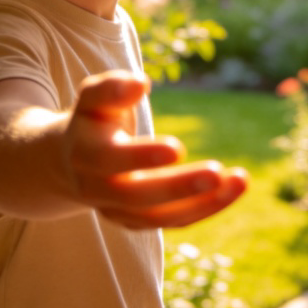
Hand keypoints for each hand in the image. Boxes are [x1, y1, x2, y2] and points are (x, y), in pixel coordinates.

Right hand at [64, 70, 247, 229]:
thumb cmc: (91, 120)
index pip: (113, 160)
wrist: (67, 163)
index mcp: (86, 155)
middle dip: (180, 187)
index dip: (143, 157)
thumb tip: (142, 83)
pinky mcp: (137, 223)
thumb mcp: (92, 97)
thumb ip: (111, 87)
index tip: (179, 147)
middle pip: (139, 197)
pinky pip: (174, 221)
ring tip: (241, 181)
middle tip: (217, 172)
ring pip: (161, 217)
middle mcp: (99, 191)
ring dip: (204, 203)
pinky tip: (235, 187)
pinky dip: (206, 207)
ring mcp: (117, 213)